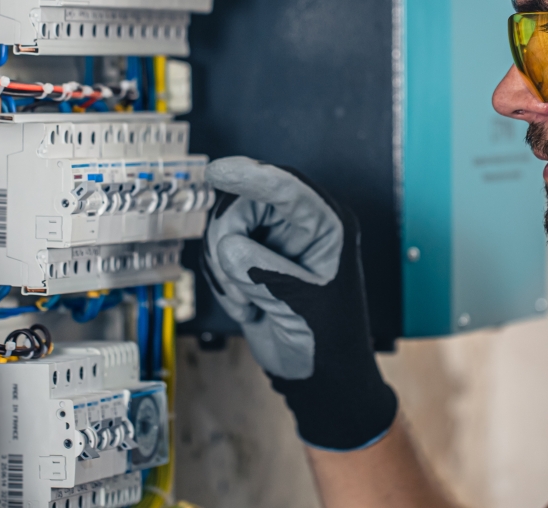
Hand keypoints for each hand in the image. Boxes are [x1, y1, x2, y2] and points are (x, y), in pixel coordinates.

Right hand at [202, 156, 396, 449]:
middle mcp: (301, 226)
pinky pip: (217, 253)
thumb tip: (231, 246)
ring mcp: (274, 240)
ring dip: (227, 269)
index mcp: (329, 226)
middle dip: (231, 242)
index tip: (220, 171)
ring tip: (251, 298)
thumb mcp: (305, 307)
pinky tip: (247, 304)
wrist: (317, 374)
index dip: (252, 176)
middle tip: (241, 281)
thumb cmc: (330, 341)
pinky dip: (223, 282)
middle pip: (244, 204)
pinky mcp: (253, 257)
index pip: (288, 188)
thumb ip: (267, 274)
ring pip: (224, 229)